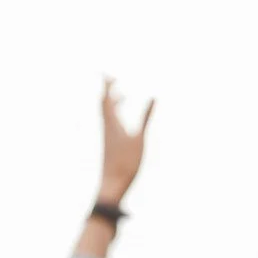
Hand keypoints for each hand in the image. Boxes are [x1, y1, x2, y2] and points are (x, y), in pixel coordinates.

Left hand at [97, 77, 151, 205]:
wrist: (112, 185)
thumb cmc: (126, 162)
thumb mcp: (139, 138)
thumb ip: (146, 117)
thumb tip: (153, 98)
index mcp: (111, 122)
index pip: (106, 97)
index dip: (107, 84)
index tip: (108, 72)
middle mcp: (106, 127)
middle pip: (104, 103)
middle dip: (109, 90)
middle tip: (114, 79)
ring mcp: (107, 136)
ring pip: (107, 114)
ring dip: (113, 102)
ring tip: (122, 96)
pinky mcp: (109, 144)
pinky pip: (110, 123)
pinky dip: (115, 115)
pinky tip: (122, 120)